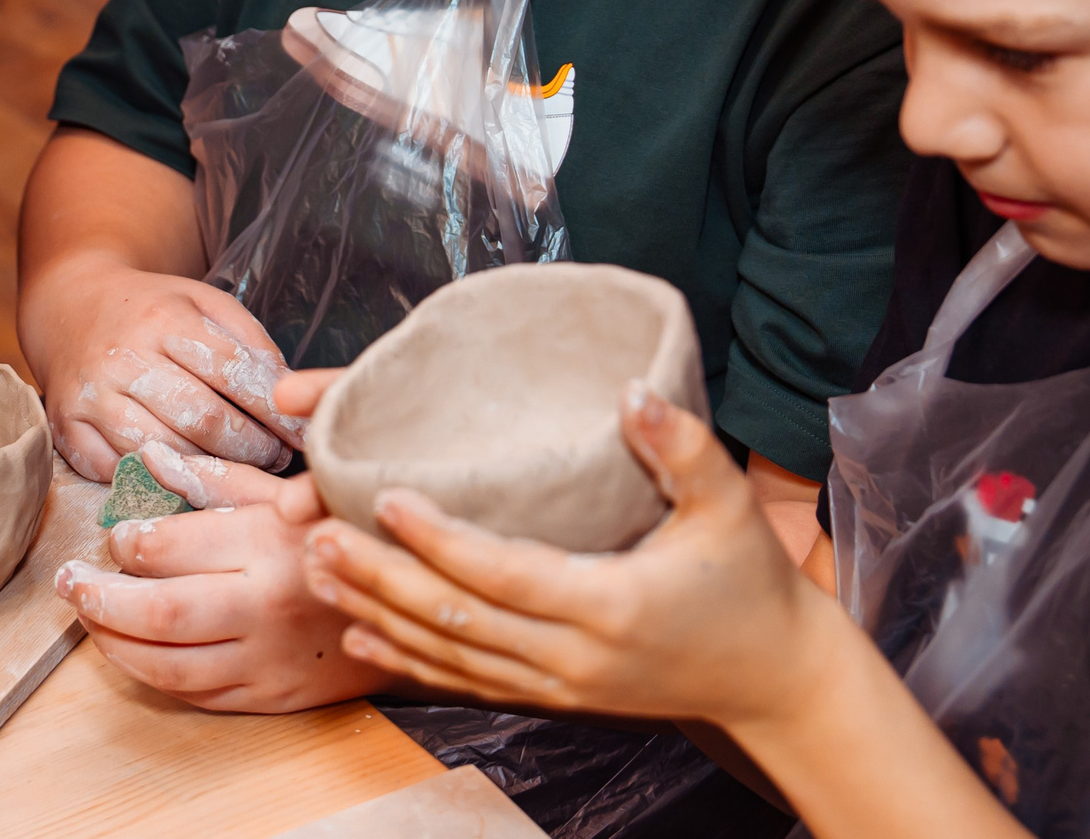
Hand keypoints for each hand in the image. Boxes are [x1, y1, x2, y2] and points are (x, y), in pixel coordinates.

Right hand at [24, 254, 305, 480]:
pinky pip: (121, 474)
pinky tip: (186, 479)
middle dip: (252, 448)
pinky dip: (158, 483)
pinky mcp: (67, 430)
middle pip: (203, 421)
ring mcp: (91, 398)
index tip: (302, 433)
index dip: (274, 410)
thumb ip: (250, 342)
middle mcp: (123, 358)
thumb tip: (292, 396)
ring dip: (212, 472)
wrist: (70, 307)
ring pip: (165, 454)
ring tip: (242, 472)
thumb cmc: (151, 310)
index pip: (232, 371)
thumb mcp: (204, 302)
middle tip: (277, 459)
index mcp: (163, 319)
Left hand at [53, 441, 387, 711]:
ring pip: (167, 666)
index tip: (113, 535)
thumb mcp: (283, 489)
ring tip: (88, 617)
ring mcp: (266, 658)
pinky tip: (132, 651)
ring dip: (114, 644)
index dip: (125, 543)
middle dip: (98, 599)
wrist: (406, 603)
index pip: (167, 548)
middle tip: (68, 582)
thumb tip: (146, 459)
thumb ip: (213, 476)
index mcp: (264, 542)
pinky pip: (198, 695)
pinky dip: (153, 676)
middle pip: (156, 614)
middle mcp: (262, 604)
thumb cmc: (335, 533)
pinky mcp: (272, 696)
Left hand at [300, 382, 834, 726]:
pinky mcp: (553, 698)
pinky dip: (406, 658)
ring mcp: (559, 686)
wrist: (773, 678)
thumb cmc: (749, 583)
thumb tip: (632, 391)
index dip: (440, 540)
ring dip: (376, 614)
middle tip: (317, 532)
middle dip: (379, 578)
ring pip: (448, 656)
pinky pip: (465, 680)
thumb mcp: (729, 507)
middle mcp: (573, 658)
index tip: (385, 497)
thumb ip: (682, 447)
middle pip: (455, 621)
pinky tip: (358, 632)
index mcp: (610, 605)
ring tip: (316, 570)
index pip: (505, 574)